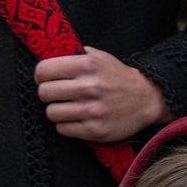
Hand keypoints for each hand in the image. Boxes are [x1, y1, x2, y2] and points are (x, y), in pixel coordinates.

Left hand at [34, 48, 170, 142]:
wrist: (146, 99)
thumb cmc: (118, 77)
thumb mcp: (99, 57)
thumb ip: (75, 56)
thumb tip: (48, 57)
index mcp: (87, 65)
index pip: (44, 70)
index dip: (41, 75)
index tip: (45, 79)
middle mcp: (89, 87)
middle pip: (44, 93)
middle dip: (47, 94)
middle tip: (57, 95)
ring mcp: (91, 110)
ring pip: (51, 113)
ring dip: (56, 111)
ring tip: (67, 108)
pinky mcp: (94, 130)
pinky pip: (63, 129)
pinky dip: (66, 125)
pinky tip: (76, 119)